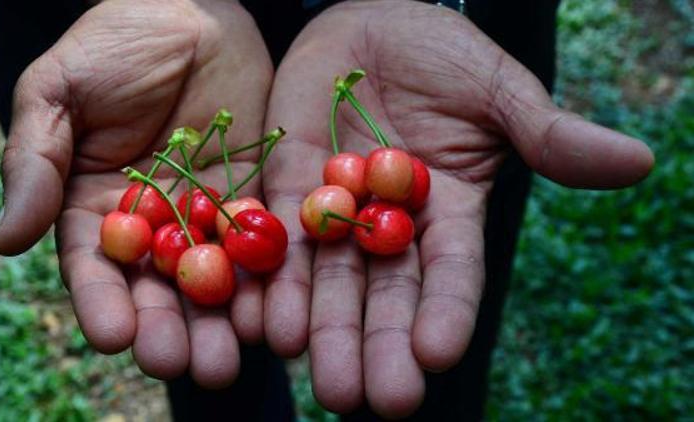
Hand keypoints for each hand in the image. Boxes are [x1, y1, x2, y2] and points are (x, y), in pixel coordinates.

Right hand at [0, 0, 272, 386]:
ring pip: (216, 280)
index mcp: (96, 208)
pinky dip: (270, 280)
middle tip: (180, 365)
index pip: (95, 268)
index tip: (116, 336)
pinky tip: (276, 312)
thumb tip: (5, 242)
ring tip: (230, 357)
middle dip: (169, 329)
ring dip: (222, 322)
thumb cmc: (113, 44)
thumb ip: (35, 164)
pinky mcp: (257, 196)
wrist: (189, 10)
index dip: (103, 304)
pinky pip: (265, 243)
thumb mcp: (57, 93)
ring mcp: (208, 214)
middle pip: (159, 289)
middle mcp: (154, 224)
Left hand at [262, 1, 653, 416]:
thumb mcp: (497, 91)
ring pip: (327, 281)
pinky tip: (262, 321)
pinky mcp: (288, 187)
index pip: (452, 273)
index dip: (448, 311)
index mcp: (449, 211)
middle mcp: (390, 226)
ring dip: (320, 329)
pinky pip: (276, 238)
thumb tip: (637, 161)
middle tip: (373, 397)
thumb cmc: (443, 53)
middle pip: (385, 295)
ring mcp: (336, 210)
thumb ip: (548, 133)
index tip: (437, 354)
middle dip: (378, 345)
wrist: (370, 22)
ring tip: (314, 372)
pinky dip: (269, 279)